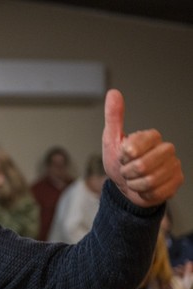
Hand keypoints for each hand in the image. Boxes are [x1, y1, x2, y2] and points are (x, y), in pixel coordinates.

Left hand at [102, 89, 182, 206]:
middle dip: (127, 172)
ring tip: (134, 180)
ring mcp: (174, 165)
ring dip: (134, 184)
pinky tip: (143, 189)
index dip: (125, 155)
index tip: (122, 156)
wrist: (127, 187)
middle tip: (126, 170)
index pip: (136, 146)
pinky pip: (156, 193)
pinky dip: (144, 194)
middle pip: (142, 166)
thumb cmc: (119, 163)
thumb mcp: (111, 140)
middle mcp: (166, 149)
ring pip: (149, 181)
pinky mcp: (177, 182)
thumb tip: (113, 93)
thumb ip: (114, 117)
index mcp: (152, 136)